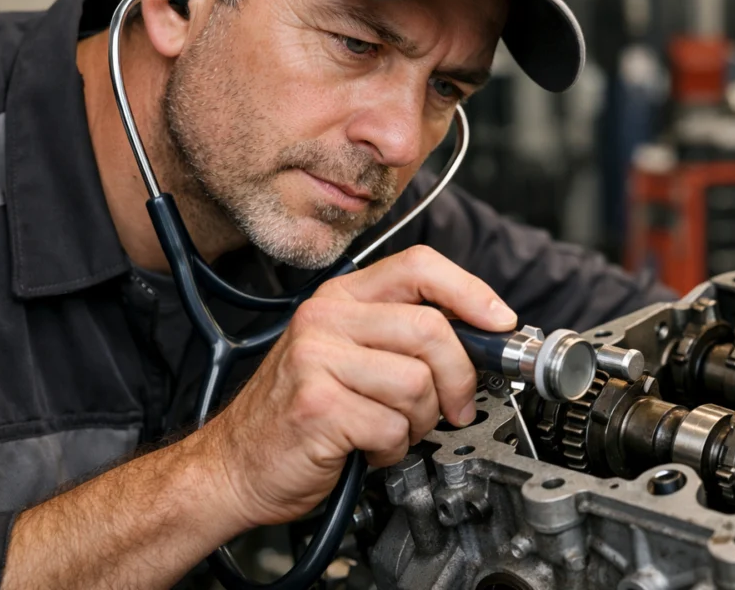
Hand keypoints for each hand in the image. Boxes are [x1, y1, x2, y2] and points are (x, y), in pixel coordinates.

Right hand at [198, 245, 516, 528]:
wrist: (234, 466)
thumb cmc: (299, 414)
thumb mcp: (348, 357)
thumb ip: (401, 336)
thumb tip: (479, 337)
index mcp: (340, 299)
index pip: (420, 267)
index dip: (471, 293)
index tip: (500, 323)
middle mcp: (325, 319)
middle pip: (431, 329)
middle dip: (458, 378)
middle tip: (454, 407)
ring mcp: (317, 360)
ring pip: (417, 383)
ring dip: (420, 421)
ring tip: (390, 428)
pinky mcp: (318, 406)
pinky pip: (392, 427)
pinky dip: (391, 450)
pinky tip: (366, 449)